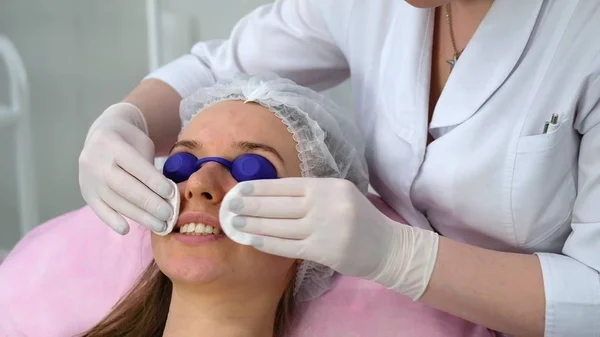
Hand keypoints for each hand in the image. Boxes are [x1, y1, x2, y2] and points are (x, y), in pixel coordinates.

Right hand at [79, 103, 174, 233]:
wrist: (102, 135)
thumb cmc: (130, 142)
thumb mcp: (142, 144)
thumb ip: (150, 166)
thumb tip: (167, 196)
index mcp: (112, 144)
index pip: (135, 165)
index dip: (153, 181)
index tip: (172, 194)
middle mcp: (96, 162)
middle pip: (124, 186)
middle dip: (149, 202)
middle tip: (169, 214)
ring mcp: (88, 178)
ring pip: (114, 201)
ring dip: (139, 216)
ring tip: (160, 225)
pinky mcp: (86, 192)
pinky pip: (98, 209)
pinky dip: (112, 220)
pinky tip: (126, 230)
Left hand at [219, 177, 439, 299]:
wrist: (387, 246)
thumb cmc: (359, 218)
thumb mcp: (339, 195)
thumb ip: (311, 193)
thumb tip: (271, 193)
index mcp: (328, 186)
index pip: (286, 186)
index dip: (260, 188)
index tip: (239, 189)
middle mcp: (326, 204)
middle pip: (278, 205)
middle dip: (249, 205)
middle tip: (228, 205)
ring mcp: (325, 228)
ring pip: (280, 225)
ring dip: (253, 225)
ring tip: (233, 223)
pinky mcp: (324, 250)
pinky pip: (288, 246)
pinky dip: (267, 242)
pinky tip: (252, 239)